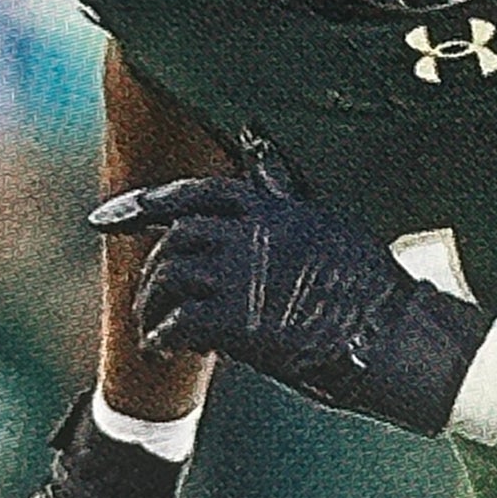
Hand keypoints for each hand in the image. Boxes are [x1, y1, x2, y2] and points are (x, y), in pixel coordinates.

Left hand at [92, 144, 490, 436]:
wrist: (391, 336)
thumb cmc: (366, 285)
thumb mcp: (326, 221)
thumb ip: (283, 191)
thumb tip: (255, 148)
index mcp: (272, 206)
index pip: (192, 195)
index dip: (142, 205)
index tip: (105, 217)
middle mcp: (253, 233)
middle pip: (173, 240)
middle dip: (152, 270)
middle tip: (148, 299)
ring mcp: (244, 276)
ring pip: (168, 280)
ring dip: (152, 306)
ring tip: (156, 329)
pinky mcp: (240, 322)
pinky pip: (177, 323)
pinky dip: (163, 337)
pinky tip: (166, 349)